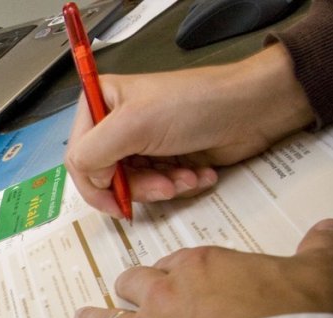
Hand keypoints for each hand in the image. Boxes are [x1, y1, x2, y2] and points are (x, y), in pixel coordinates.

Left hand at [38, 219, 332, 317]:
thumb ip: (320, 250)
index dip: (177, 272)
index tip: (179, 277)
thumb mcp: (318, 275)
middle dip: (131, 290)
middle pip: (134, 286)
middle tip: (128, 292)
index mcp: (200, 268)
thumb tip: (328, 229)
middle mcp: (163, 297)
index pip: (177, 262)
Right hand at [65, 44, 312, 217]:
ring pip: (133, 185)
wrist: (254, 108)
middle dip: (138, 186)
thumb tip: (91, 180)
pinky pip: (158, 185)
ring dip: (163, 187)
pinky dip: (179, 184)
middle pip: (106, 176)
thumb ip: (93, 153)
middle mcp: (116, 124)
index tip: (118, 198)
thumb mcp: (133, 124)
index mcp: (99, 104)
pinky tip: (198, 173)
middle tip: (164, 185)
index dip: (96, 183)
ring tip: (187, 176)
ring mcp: (142, 142)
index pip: (78, 157)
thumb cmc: (194, 105)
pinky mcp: (166, 157)